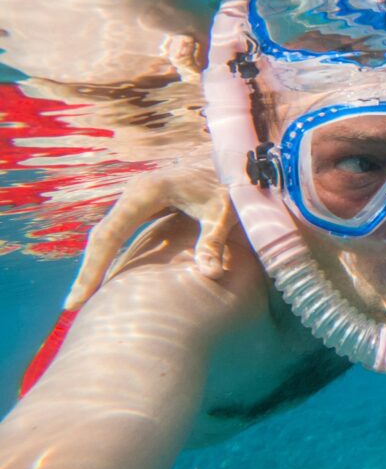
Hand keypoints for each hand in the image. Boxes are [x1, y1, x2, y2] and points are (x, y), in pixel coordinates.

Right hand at [64, 161, 235, 309]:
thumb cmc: (226, 186)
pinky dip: (107, 254)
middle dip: (88, 270)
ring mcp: (134, 196)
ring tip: (83, 298)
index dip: (94, 266)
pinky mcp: (139, 204)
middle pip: (101, 235)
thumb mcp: (223, 213)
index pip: (111, 233)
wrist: (228, 162)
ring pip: (105, 233)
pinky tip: (104, 276)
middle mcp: (134, 191)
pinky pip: (116, 231)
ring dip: (94, 263)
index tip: (80, 297)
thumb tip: (211, 275)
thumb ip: (214, 242)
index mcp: (148, 191)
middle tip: (73, 306)